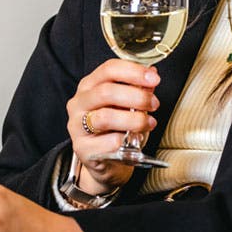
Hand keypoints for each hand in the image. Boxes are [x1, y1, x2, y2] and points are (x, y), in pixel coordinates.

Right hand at [65, 59, 159, 192]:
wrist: (107, 162)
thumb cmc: (117, 129)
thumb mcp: (127, 105)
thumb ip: (138, 89)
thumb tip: (152, 72)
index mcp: (88, 86)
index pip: (108, 69)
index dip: (134, 72)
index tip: (154, 79)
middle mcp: (78, 103)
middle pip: (106, 92)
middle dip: (136, 97)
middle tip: (154, 104)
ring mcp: (76, 126)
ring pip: (105, 118)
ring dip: (134, 120)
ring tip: (149, 123)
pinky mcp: (82, 149)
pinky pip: (106, 143)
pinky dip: (124, 141)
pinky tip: (133, 142)